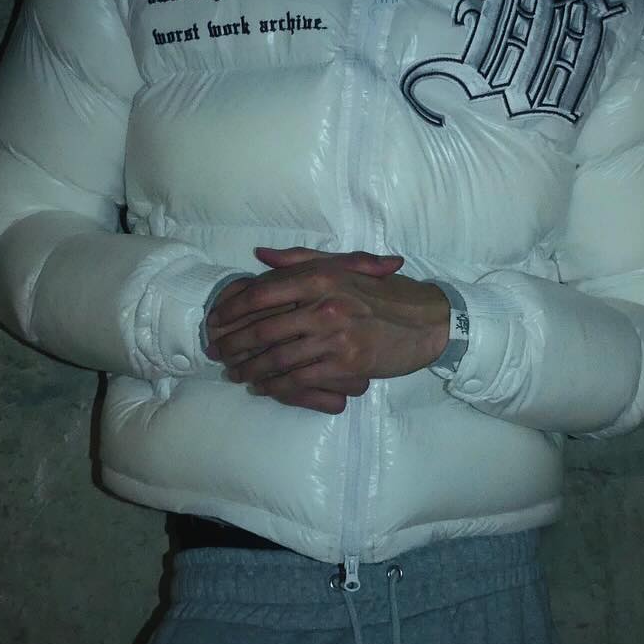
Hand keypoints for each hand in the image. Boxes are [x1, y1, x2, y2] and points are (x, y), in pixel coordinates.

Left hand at [207, 246, 450, 415]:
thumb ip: (301, 259)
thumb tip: (261, 255)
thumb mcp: (345, 265)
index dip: (231, 308)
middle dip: (233, 345)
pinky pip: (299, 380)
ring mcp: (335, 337)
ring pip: (277, 359)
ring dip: (250, 370)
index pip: (262, 292)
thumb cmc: (384, 293)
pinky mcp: (346, 365)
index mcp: (321, 276)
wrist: (428, 321)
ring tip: (237, 374)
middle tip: (217, 353)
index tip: (216, 320)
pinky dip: (276, 386)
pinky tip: (265, 387)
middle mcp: (325, 304)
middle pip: (262, 329)